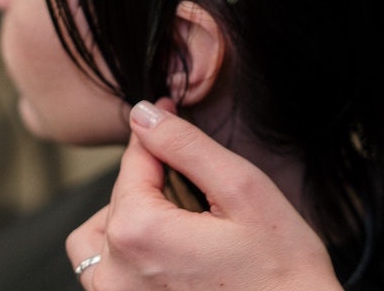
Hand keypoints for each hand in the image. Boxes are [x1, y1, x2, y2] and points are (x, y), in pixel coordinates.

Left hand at [66, 99, 339, 290]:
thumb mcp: (241, 189)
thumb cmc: (282, 271)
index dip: (157, 131)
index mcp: (137, 233)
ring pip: (101, 232)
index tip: (171, 109)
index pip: (133, 160)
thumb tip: (144, 113)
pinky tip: (172, 249)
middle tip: (199, 187)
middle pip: (120, 195)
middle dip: (153, 178)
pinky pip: (107, 269)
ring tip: (182, 218)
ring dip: (132, 213)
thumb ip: (185, 145)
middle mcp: (114, 273)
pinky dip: (130, 247)